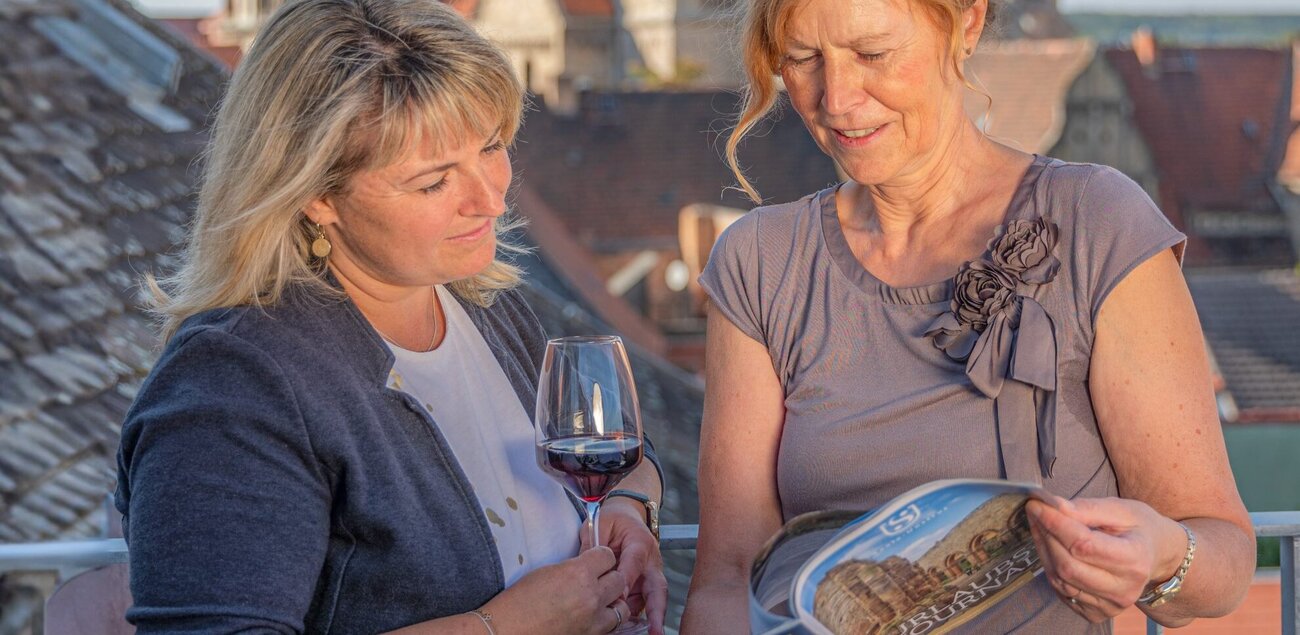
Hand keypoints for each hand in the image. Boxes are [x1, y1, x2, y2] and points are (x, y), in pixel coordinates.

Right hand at [484, 546, 629, 634]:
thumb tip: (588, 567)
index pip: (608, 556)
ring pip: (622, 607)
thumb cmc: (519, 600)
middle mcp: (591, 595)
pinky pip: (611, 627)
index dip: (602, 557)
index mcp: (578, 572)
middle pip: (619, 579)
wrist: (508, 629)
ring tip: (601, 601)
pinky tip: (595, 617)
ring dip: (614, 602)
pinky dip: (607, 621)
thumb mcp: (548, 572)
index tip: (597, 560)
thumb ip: (574, 568)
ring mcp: (593, 619)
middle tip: (601, 579)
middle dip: (611, 577)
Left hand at [582, 498, 668, 634]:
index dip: (626, 579)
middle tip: (655, 630)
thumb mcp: (600, 526)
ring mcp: (650, 574)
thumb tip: (584, 570)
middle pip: (657, 587)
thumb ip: (593, 548)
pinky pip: (644, 602)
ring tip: (649, 632)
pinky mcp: (646, 584)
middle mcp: (650, 561)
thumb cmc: (613, 520)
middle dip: (657, 610)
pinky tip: (631, 626)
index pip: (634, 563)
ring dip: (650, 616)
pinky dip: (640, 615)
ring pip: (653, 598)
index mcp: (639, 543)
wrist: (627, 516)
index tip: (617, 595)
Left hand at [1025, 495, 1187, 622]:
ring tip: (1041, 525)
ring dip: (1043, 549)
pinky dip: (1050, 566)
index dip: (1055, 524)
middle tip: (1035, 511)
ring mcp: (1111, 605)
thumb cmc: (1138, 528)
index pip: (1083, 545)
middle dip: (1045, 535)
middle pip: (1068, 565)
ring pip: (1060, 579)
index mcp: (1135, 560)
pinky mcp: (1096, 613)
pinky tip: (1050, 546)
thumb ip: (1087, 508)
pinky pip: (1061, 590)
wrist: (1156, 556)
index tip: (1037, 504)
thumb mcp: (1121, 509)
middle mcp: (1124, 589)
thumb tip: (1055, 506)